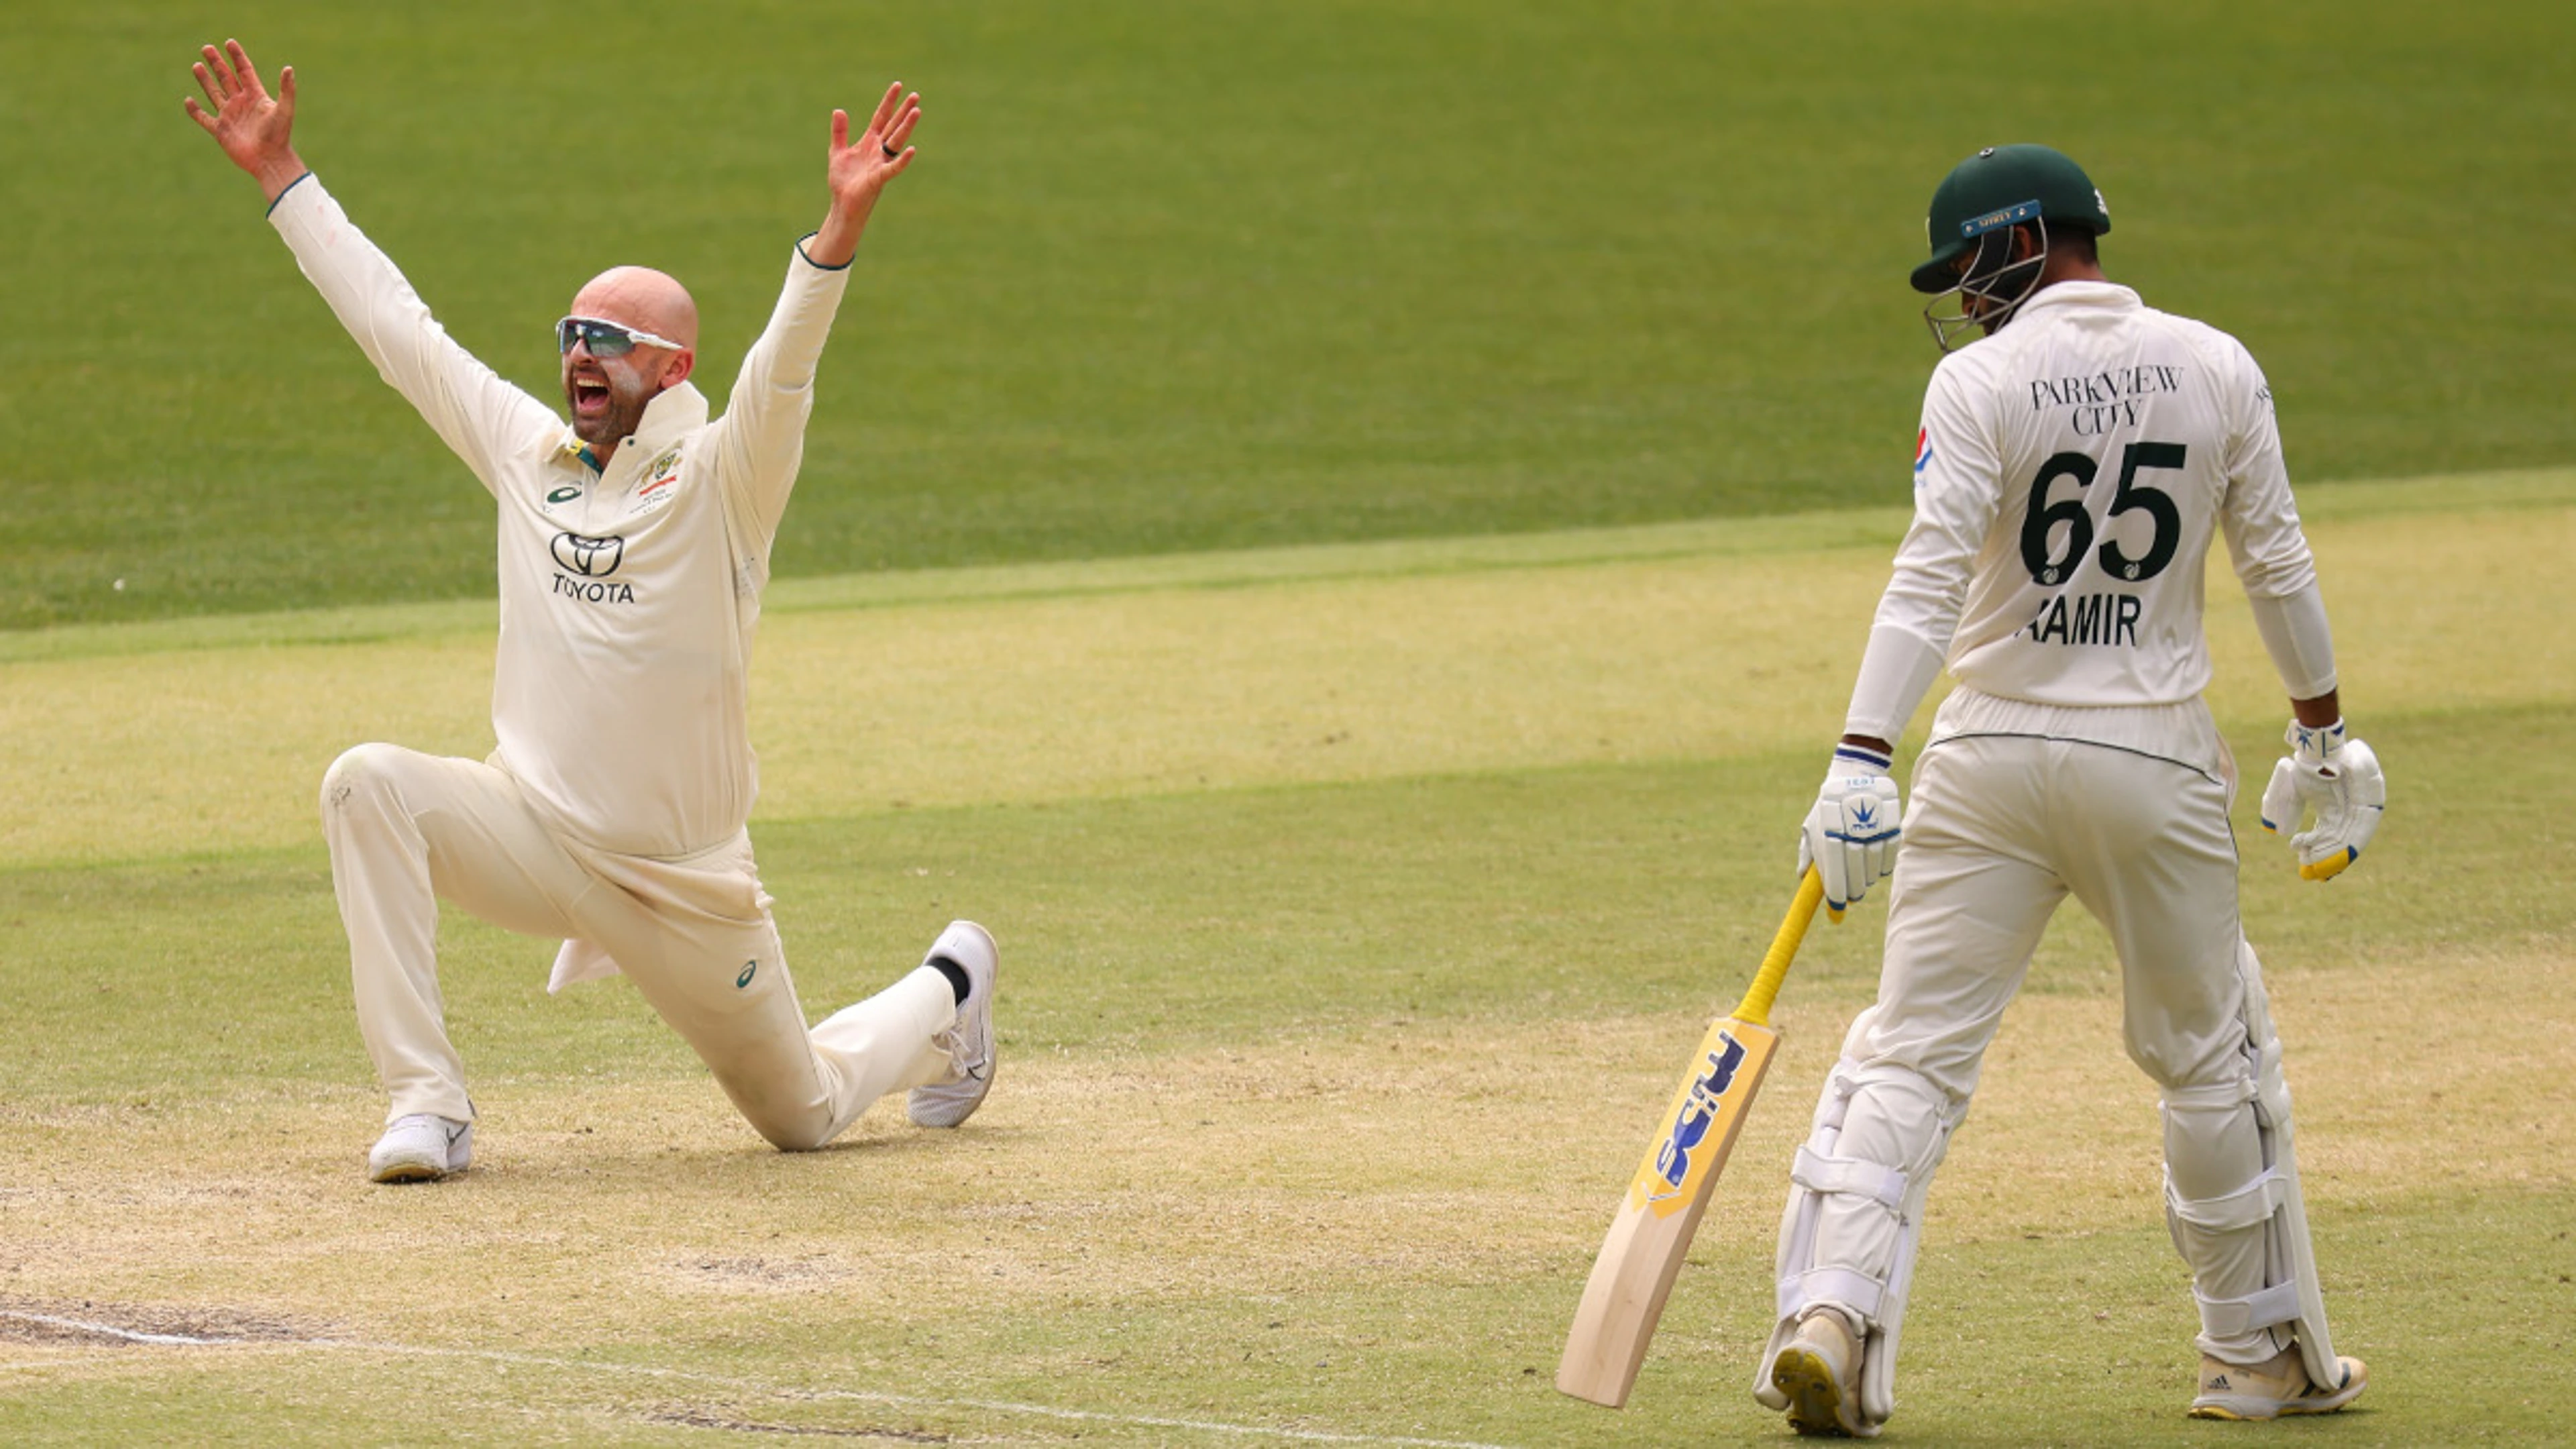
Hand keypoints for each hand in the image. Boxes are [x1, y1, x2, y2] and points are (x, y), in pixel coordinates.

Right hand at [184, 38, 305, 202]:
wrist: (270, 161)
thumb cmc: (279, 136)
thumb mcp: (284, 110)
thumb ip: (287, 90)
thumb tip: (289, 68)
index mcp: (256, 97)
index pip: (244, 71)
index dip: (237, 56)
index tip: (229, 42)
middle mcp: (241, 104)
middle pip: (226, 78)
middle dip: (216, 63)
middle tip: (206, 47)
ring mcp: (230, 116)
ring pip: (214, 93)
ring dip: (205, 80)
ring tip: (197, 65)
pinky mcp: (220, 131)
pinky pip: (204, 118)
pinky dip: (195, 110)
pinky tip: (188, 100)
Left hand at [804, 83, 922, 267]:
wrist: (842, 204)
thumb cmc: (843, 181)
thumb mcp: (837, 151)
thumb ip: (839, 132)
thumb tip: (839, 110)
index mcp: (869, 142)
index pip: (881, 117)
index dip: (889, 102)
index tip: (898, 85)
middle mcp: (878, 150)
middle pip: (893, 126)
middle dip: (904, 111)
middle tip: (916, 95)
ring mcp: (880, 162)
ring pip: (896, 141)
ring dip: (906, 127)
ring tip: (917, 111)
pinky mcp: (879, 178)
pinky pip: (892, 168)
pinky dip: (902, 160)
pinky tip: (911, 149)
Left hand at [1799, 745, 1902, 921]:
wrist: (1854, 776)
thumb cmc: (1826, 806)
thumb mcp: (1811, 826)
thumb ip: (1807, 853)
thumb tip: (1802, 879)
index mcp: (1828, 836)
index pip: (1834, 876)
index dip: (1836, 897)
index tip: (1836, 910)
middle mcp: (1852, 836)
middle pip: (1855, 878)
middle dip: (1852, 893)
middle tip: (1850, 898)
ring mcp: (1874, 833)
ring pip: (1873, 872)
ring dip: (1866, 881)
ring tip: (1860, 880)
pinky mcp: (1892, 829)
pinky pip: (1889, 861)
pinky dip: (1882, 870)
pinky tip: (1874, 868)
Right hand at [2258, 718, 2384, 880]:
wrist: (2321, 751)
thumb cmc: (2306, 767)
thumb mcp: (2290, 792)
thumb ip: (2283, 810)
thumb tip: (2276, 832)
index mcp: (2332, 809)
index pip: (2327, 836)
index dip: (2316, 852)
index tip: (2304, 866)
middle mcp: (2348, 813)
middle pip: (2338, 843)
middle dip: (2324, 860)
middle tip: (2311, 875)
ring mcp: (2359, 812)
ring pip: (2347, 842)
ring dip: (2330, 858)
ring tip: (2315, 870)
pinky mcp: (2369, 810)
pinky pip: (2358, 836)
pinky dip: (2343, 850)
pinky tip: (2328, 860)